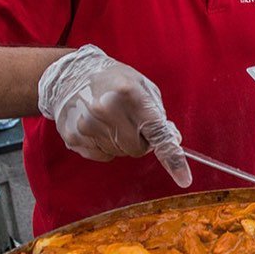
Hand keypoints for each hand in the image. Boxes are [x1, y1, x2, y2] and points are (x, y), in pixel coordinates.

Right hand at [38, 45, 191, 187]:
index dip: (172, 157)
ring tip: (110, 119)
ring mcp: (87, 126)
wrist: (70, 74)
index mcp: (129, 94)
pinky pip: (102, 155)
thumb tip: (172, 140)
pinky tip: (97, 126)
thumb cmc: (113, 79)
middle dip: (140, 140)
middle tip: (131, 122)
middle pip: (137, 149)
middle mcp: (107, 111)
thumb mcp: (142, 86)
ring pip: (120, 153)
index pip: (156, 133)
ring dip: (121, 142)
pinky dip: (105, 145)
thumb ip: (158, 115)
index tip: (184, 179)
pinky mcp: (74, 138)